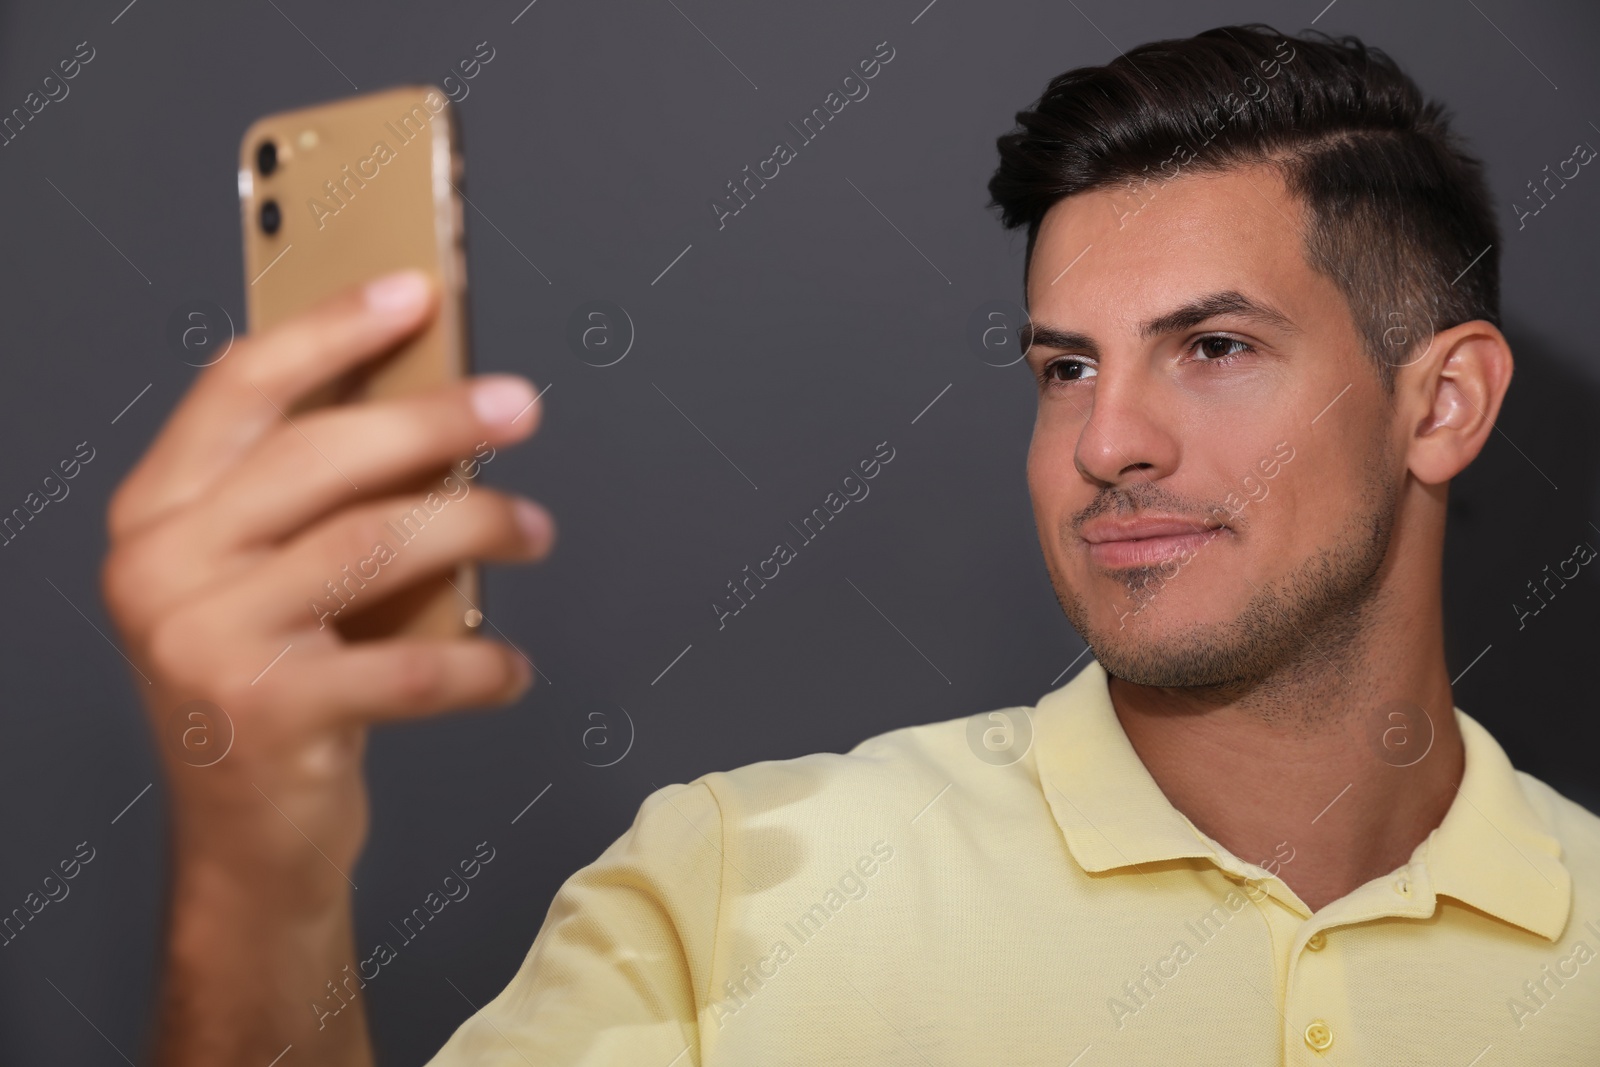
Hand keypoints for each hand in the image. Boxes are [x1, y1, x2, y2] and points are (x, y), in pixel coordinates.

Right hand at [100, 270, 554, 1063]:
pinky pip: (412, 668)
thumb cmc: (271, 686)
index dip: (332, 326)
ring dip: (479, 529)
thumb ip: (311, 495)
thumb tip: (429, 396)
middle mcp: (161, 568)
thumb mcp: (263, 578)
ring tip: (536, 530)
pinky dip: (482, 666)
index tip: (417, 290)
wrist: (243, 840)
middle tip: (518, 404)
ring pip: (375, 546)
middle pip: (320, 456)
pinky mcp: (269, 717)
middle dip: (435, 421)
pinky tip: (513, 667)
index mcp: (155, 514)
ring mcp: (207, 644)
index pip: (241, 387)